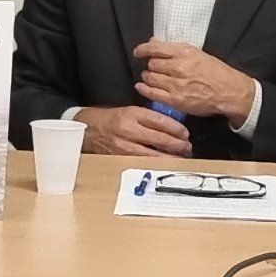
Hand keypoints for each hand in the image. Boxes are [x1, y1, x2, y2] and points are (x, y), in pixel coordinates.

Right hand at [74, 106, 190, 156]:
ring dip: (169, 157)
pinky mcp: (120, 158)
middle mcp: (128, 129)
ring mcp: (123, 146)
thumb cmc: (111, 119)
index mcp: (132, 114)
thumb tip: (172, 127)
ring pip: (152, 154)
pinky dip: (155, 164)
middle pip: (159, 139)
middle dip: (177, 145)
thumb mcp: (130, 111)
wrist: (88, 129)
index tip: (185, 133)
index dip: (176, 128)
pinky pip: (142, 163)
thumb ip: (148, 118)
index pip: (160, 121)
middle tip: (187, 147)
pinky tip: (163, 165)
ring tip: (180, 158)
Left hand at [132, 39, 254, 125]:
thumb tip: (154, 42)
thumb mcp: (197, 53)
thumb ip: (174, 49)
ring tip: (151, 77)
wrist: (229, 91)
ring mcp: (176, 85)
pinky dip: (144, 89)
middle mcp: (179, 67)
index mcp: (185, 52)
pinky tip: (142, 87)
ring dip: (148, 77)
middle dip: (150, 65)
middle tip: (154, 68)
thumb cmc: (215, 72)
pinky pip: (152, 93)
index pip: (155, 48)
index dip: (143, 49)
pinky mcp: (175, 100)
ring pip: (150, 78)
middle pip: (152, 64)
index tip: (138, 52)